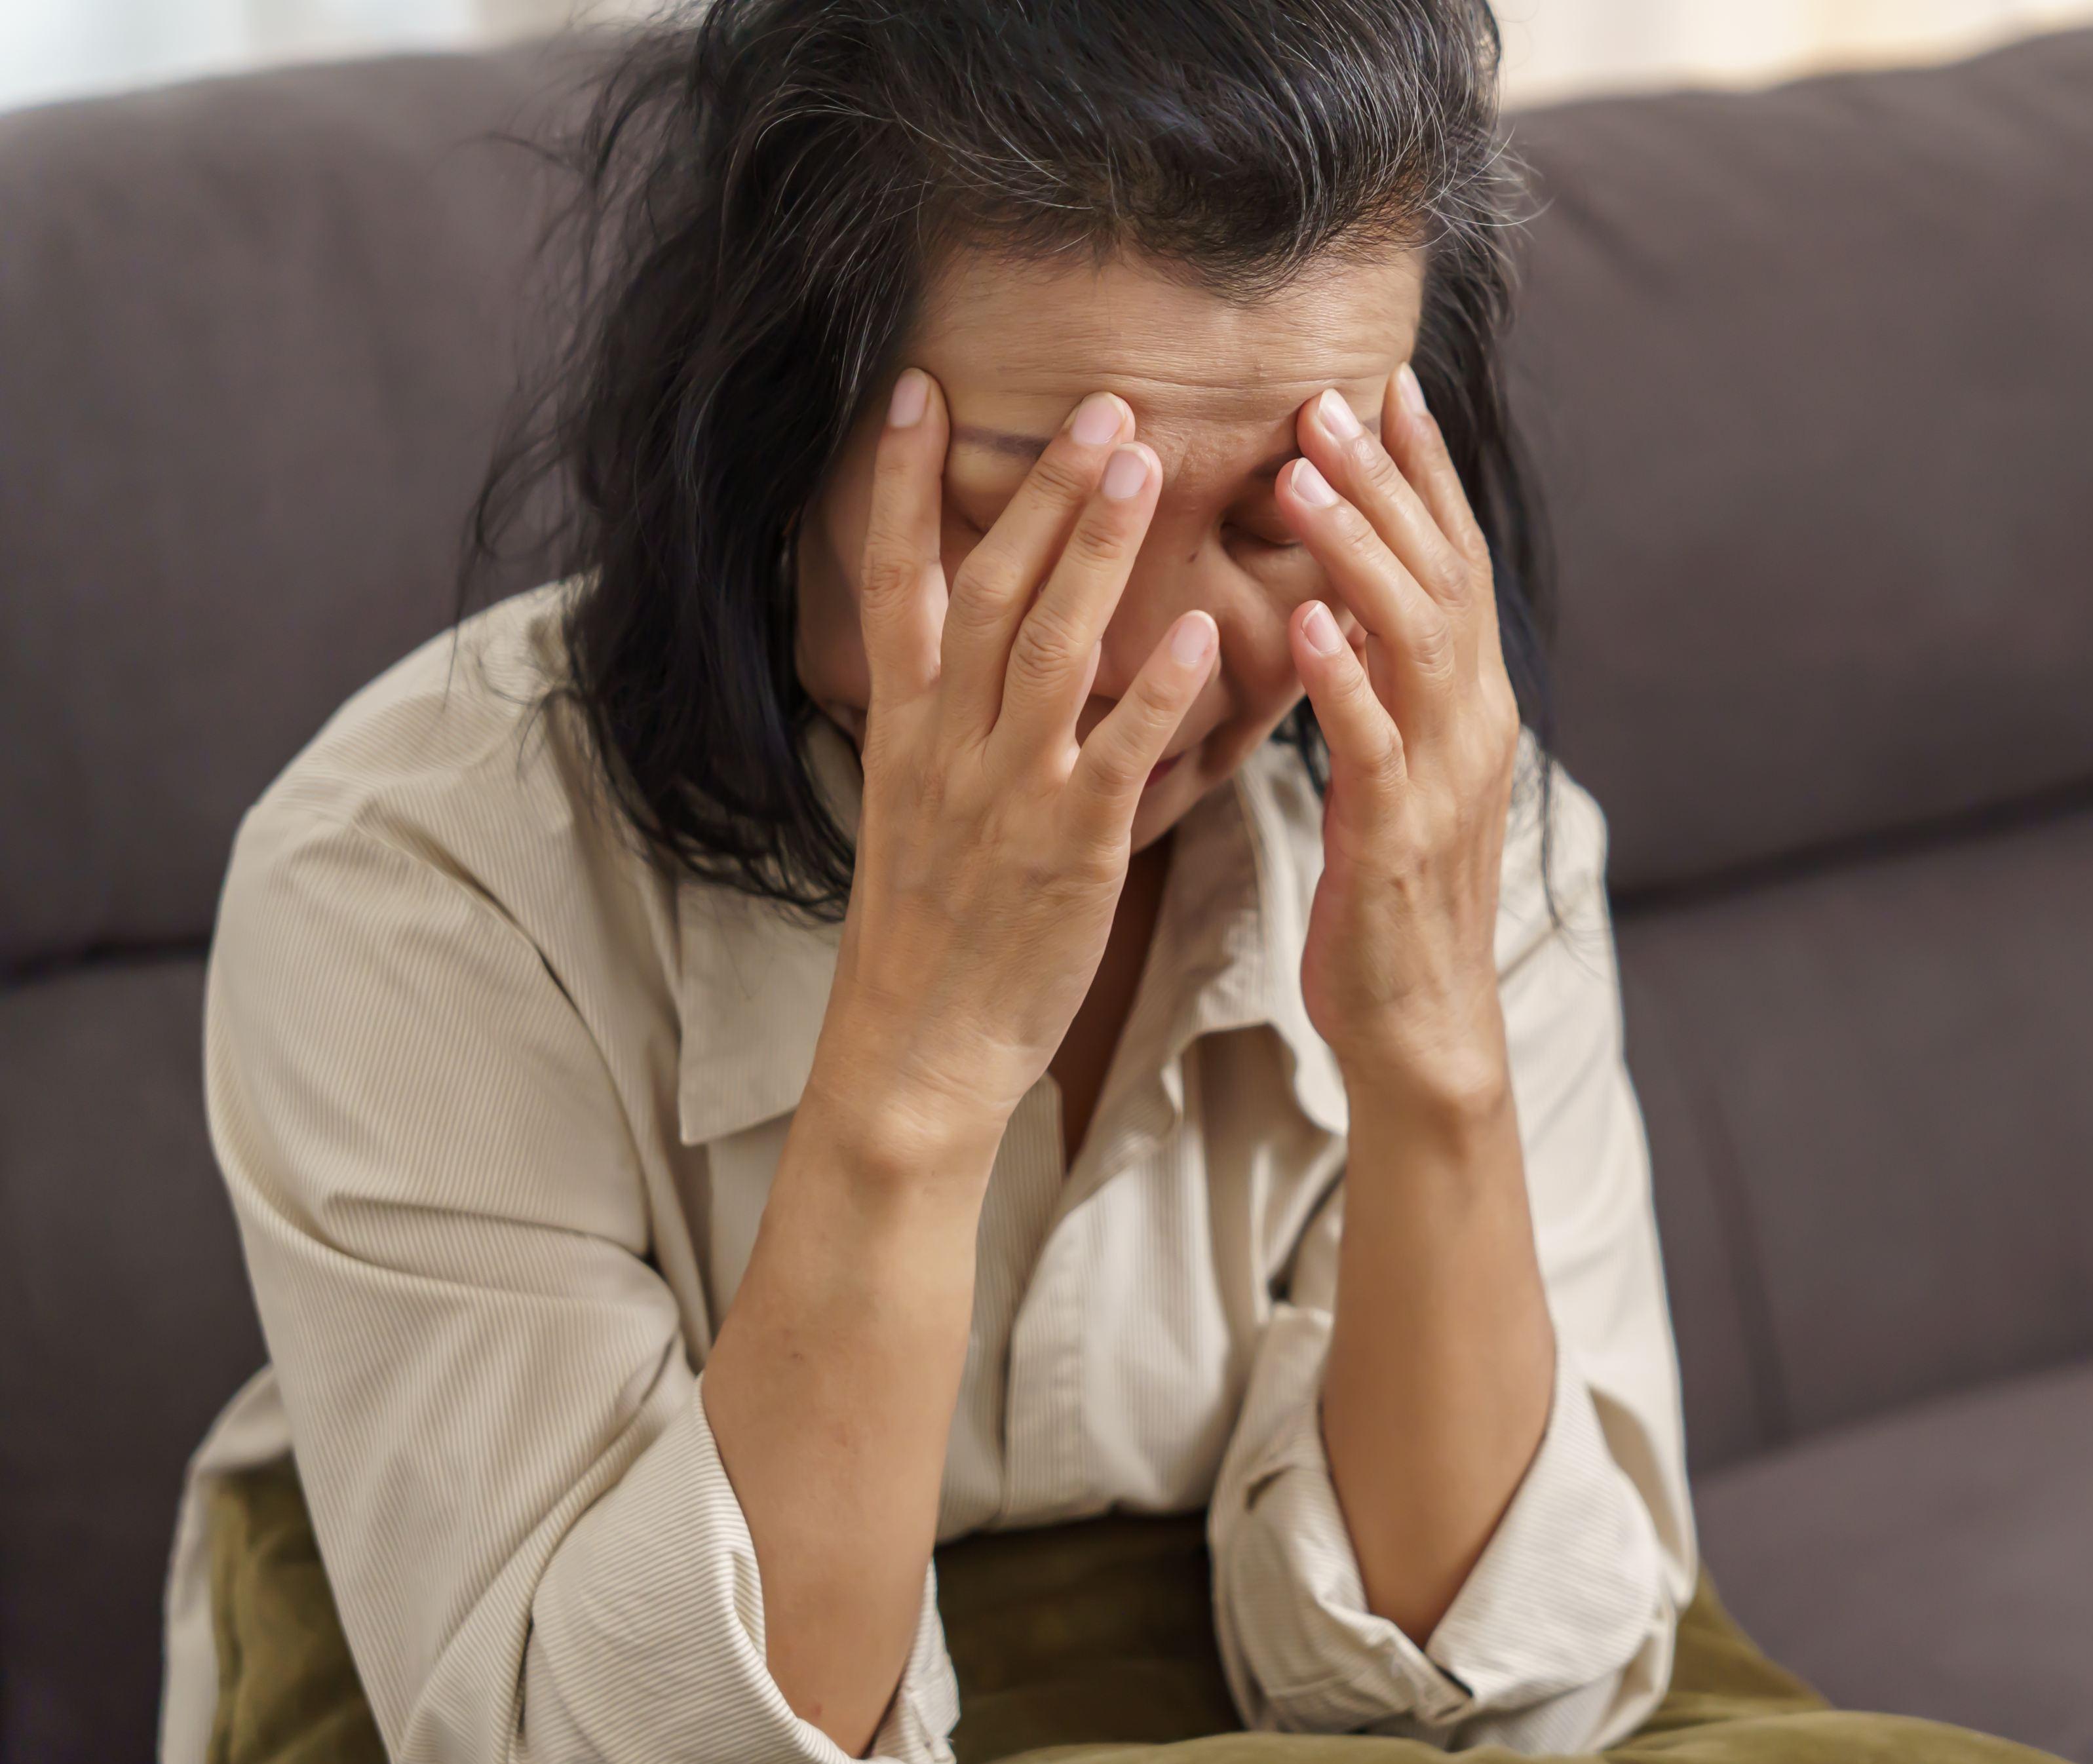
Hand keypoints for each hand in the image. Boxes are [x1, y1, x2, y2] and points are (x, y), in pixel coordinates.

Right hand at [800, 371, 1218, 1176]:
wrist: (914, 1046)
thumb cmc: (930, 925)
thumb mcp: (912, 802)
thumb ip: (946, 715)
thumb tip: (976, 635)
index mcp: (903, 727)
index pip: (893, 579)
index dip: (898, 482)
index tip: (915, 388)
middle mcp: (946, 744)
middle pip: (988, 589)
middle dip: (1040, 491)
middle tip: (1101, 405)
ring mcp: (1006, 793)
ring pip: (1048, 650)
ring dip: (1095, 554)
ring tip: (1140, 467)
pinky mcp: (1068, 851)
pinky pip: (1117, 757)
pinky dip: (1155, 693)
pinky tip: (1198, 634)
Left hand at [1278, 366, 1521, 1110]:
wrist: (1421, 1020)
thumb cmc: (1392, 892)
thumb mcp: (1396, 766)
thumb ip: (1386, 682)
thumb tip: (1349, 596)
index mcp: (1470, 701)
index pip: (1453, 559)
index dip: (1424, 472)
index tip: (1385, 385)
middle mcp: (1472, 722)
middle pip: (1438, 574)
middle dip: (1385, 482)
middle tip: (1324, 397)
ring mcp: (1443, 779)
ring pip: (1413, 637)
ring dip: (1358, 551)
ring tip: (1302, 476)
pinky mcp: (1400, 838)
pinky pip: (1373, 741)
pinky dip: (1344, 675)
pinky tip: (1307, 621)